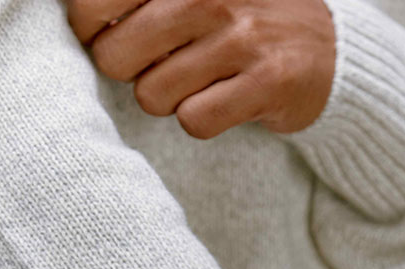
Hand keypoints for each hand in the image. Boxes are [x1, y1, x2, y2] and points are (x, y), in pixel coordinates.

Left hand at [66, 0, 335, 137]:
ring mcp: (241, 35)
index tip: (113, 35)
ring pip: (153, 95)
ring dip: (169, 99)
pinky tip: (223, 100)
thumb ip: (139, 1)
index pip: (92, 3)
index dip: (91, 30)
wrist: (327, 48)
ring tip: (200, 80)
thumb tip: (77, 21)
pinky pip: (195, 120)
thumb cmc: (241, 17)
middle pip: (115, 57)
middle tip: (162, 63)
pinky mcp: (266, 81)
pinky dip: (201, 120)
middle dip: (131, 71)